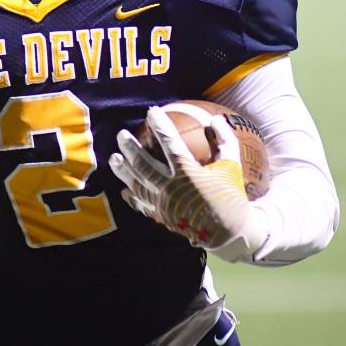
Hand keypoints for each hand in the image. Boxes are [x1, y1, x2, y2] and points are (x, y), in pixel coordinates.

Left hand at [109, 107, 265, 260]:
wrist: (229, 232)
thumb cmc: (231, 195)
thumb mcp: (232, 165)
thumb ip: (224, 140)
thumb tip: (215, 118)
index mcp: (188, 172)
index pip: (170, 143)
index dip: (160, 125)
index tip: (151, 112)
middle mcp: (171, 187)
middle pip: (143, 164)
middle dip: (130, 148)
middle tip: (121, 135)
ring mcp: (163, 203)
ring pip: (137, 184)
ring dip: (123, 170)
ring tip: (113, 158)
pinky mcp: (161, 216)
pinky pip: (141, 205)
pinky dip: (131, 197)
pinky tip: (124, 189)